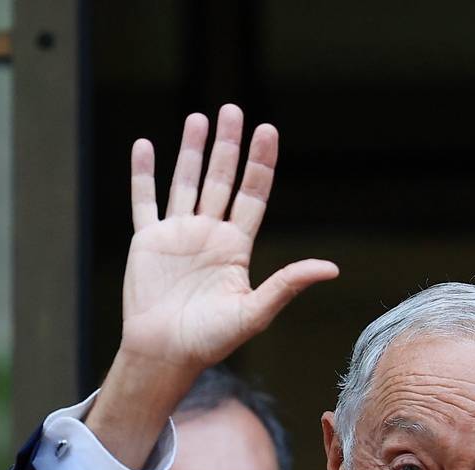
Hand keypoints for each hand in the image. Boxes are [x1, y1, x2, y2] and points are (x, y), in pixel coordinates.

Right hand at [88, 106, 335, 468]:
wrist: (164, 354)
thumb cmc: (209, 341)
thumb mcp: (255, 313)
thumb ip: (287, 285)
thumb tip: (331, 268)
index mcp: (235, 247)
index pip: (252, 194)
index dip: (260, 163)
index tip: (267, 132)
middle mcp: (208, 235)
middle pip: (221, 179)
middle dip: (228, 145)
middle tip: (233, 109)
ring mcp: (177, 235)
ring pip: (185, 182)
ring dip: (191, 151)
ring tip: (199, 118)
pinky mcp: (147, 242)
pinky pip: (144, 202)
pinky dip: (143, 174)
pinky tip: (145, 147)